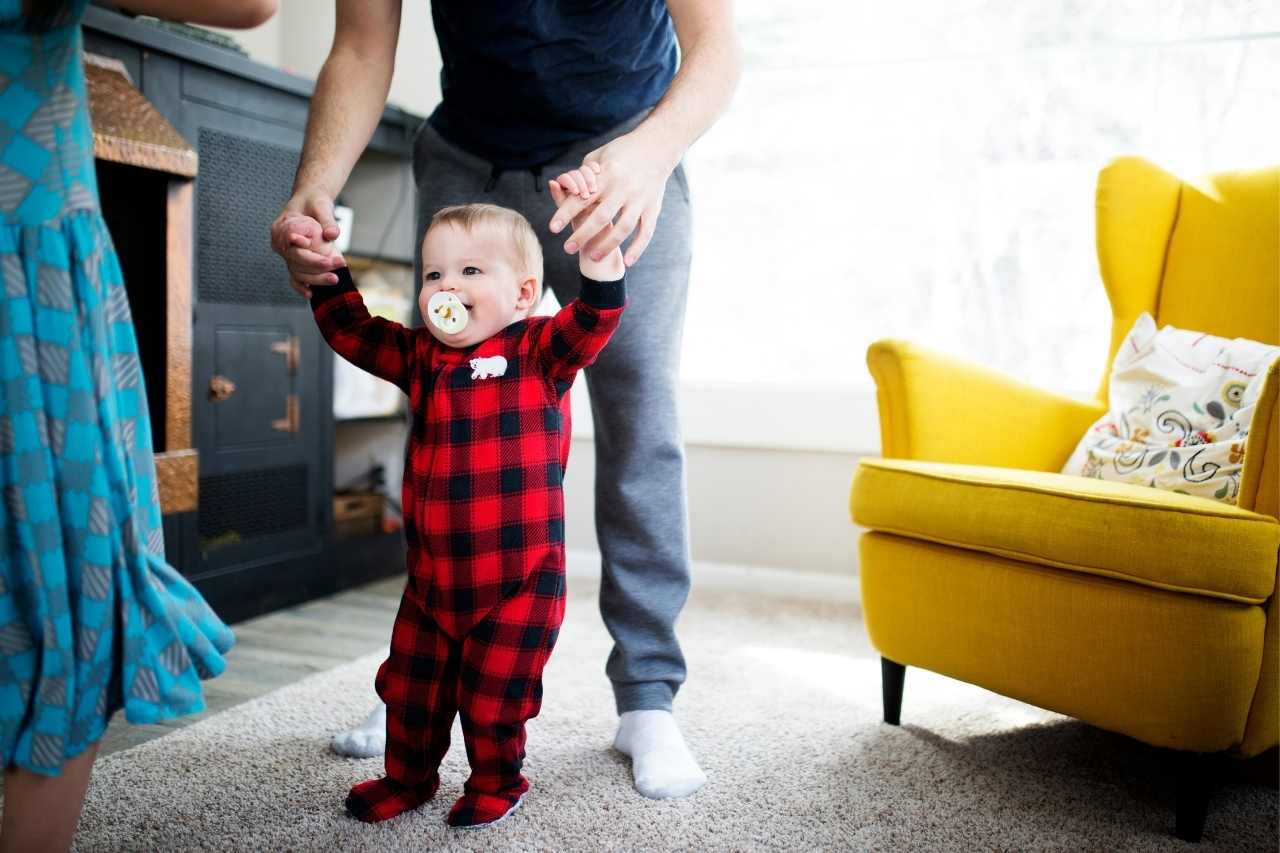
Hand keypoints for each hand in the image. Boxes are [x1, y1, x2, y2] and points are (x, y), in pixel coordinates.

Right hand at [269, 190, 345, 297]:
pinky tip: (310, 294)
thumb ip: (327, 220)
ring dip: (316, 278)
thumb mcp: (321, 206)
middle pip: (296, 262)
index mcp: (282, 228)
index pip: (292, 245)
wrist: (311, 203)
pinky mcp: (295, 261)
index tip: (326, 255)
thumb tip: (333, 235)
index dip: (308, 254)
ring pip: (297, 272)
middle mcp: (281, 244)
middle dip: (318, 266)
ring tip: (334, 278)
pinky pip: (295, 277)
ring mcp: (288, 255)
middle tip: (339, 264)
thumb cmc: (314, 202)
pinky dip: (300, 287)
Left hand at [548, 128, 680, 267]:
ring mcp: (640, 199)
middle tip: (567, 249)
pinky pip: (646, 232)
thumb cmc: (623, 150)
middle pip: (600, 217)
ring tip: (593, 257)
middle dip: (582, 235)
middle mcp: (623, 188)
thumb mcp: (600, 155)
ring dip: (607, 245)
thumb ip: (583, 173)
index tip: (553, 228)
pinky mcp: (653, 207)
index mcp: (607, 174)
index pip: (581, 198)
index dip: (565, 213)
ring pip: (623, 228)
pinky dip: (637, 248)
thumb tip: (567, 189)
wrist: (657, 146)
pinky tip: (627, 262)